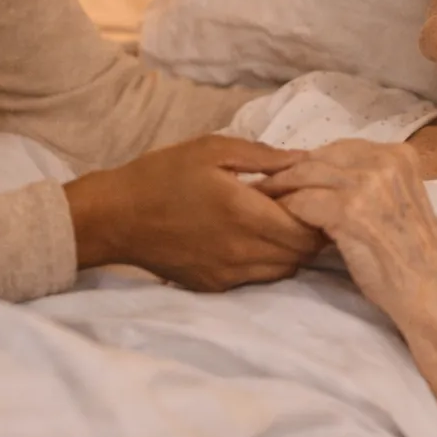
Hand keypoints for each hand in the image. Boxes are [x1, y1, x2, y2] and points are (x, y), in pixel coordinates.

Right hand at [64, 135, 323, 290]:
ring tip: (278, 223)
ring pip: (284, 271)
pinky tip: (254, 239)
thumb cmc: (164, 174)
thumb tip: (305, 159)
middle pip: (301, 254)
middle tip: (301, 207)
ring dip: (291, 250)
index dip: (320, 215)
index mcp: (245, 213)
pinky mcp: (215, 287)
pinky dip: (268, 262)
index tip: (314, 195)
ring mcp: (229, 274)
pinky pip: (259, 279)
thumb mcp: (213, 149)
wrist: (116, 217)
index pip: (307, 230)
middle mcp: (243, 251)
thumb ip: (264, 157)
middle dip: (310, 232)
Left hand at [256, 139, 436, 318]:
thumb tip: (319, 178)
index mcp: (399, 155)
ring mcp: (369, 183)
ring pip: (305, 176)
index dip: (309, 162)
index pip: (340, 149)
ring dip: (278, 189)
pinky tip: (273, 220)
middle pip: (319, 158)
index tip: (284, 174)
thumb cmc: (413, 258)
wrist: (434, 293)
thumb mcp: (394, 204)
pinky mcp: (351, 210)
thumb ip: (366, 184)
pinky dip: (284, 210)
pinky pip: (303, 202)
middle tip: (260, 184)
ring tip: (258, 199)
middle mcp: (386, 161)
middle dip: (287, 171)